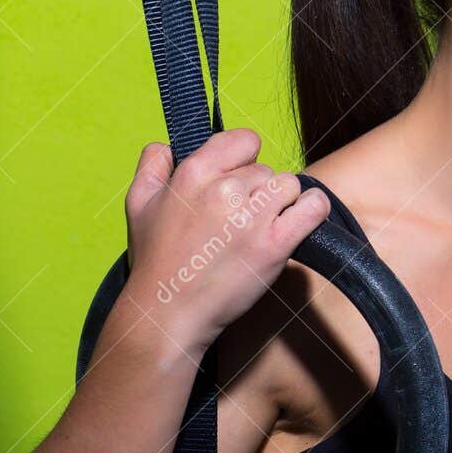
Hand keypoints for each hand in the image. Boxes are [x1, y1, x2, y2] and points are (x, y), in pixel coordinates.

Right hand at [121, 128, 330, 350]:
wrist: (169, 312)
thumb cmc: (156, 261)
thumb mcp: (138, 204)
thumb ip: (152, 165)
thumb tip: (167, 144)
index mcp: (194, 173)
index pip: (244, 140)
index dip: (244, 159)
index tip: (237, 181)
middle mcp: (224, 190)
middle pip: (266, 169)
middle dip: (257, 191)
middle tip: (239, 220)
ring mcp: (251, 217)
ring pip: (290, 185)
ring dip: (282, 203)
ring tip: (263, 226)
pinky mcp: (274, 244)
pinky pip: (313, 208)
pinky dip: (313, 210)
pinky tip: (301, 220)